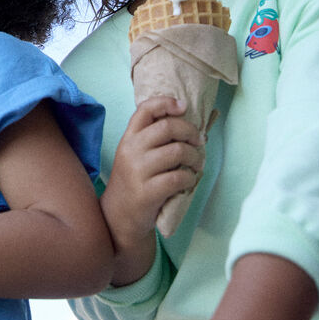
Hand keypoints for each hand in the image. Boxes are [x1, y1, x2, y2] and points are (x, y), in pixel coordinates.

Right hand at [102, 96, 203, 283]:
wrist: (118, 216)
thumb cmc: (134, 182)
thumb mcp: (134, 155)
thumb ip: (151, 138)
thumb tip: (185, 120)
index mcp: (128, 138)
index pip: (145, 109)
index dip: (167, 103)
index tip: (183, 107)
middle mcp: (131, 151)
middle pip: (168, 127)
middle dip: (191, 132)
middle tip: (199, 142)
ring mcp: (137, 172)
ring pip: (177, 152)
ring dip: (195, 157)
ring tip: (197, 164)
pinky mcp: (147, 192)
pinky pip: (178, 178)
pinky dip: (189, 178)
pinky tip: (188, 180)